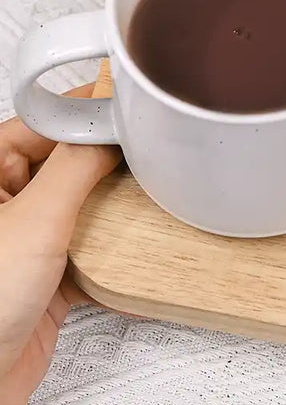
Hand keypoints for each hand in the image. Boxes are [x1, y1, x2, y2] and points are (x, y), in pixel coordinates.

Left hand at [0, 85, 118, 404]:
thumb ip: (74, 170)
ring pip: (82, 215)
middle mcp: (3, 210)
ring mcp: (24, 248)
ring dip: (116, 219)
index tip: (130, 119)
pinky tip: (139, 268)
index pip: (40, 130)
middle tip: (149, 165)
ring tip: (151, 210)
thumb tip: (107, 125)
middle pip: (68, 171)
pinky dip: (115, 265)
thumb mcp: (34, 225)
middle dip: (109, 172)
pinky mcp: (44, 285)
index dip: (85, 122)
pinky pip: (89, 260)